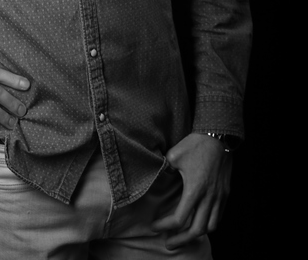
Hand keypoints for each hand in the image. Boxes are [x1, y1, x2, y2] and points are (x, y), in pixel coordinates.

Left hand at [151, 132, 232, 249]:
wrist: (218, 136)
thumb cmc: (195, 144)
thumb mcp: (174, 155)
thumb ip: (164, 169)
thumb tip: (157, 176)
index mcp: (194, 190)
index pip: (179, 218)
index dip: (165, 225)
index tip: (155, 226)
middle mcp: (209, 197)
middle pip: (197, 230)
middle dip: (181, 240)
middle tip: (168, 243)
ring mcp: (219, 196)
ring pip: (211, 226)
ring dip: (196, 234)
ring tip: (184, 235)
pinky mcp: (225, 193)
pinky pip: (219, 216)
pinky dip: (209, 223)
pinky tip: (199, 221)